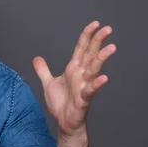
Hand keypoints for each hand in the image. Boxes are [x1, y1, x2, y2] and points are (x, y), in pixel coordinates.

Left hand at [33, 21, 115, 136]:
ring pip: (94, 69)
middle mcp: (81, 75)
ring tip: (111, 47)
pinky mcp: (83, 99)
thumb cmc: (60, 103)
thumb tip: (36, 58)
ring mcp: (83, 86)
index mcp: (73, 69)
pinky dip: (96, 84)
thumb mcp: (48, 83)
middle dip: (98, 41)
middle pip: (90, 54)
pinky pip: (91, 90)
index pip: (81, 48)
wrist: (63, 122)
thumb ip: (43, 70)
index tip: (95, 24)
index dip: (87, 36)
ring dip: (101, 58)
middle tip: (108, 29)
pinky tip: (103, 78)